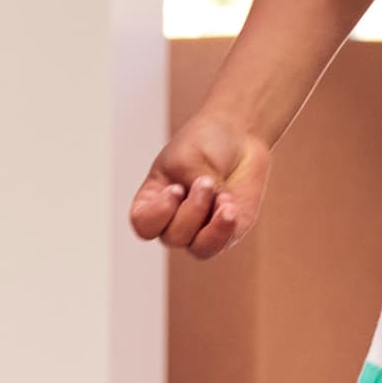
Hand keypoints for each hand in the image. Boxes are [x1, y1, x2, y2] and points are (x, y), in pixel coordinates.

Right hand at [130, 109, 269, 259]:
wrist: (238, 134)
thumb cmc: (206, 142)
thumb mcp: (190, 160)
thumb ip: (198, 192)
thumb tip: (220, 216)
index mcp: (154, 199)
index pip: (143, 225)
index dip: (159, 213)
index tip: (175, 188)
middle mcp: (173, 219)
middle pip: (173, 237)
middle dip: (192, 210)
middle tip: (205, 181)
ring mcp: (200, 228)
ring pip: (198, 248)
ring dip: (211, 226)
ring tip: (224, 199)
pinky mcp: (227, 230)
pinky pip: (221, 244)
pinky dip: (226, 227)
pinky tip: (232, 206)